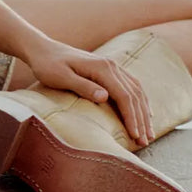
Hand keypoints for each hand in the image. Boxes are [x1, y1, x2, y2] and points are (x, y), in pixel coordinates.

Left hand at [19, 36, 153, 146]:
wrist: (43, 50)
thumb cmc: (48, 66)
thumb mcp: (61, 78)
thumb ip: (83, 87)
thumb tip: (105, 98)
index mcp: (102, 68)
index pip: (124, 96)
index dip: (131, 117)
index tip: (135, 135)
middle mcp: (111, 66)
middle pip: (134, 95)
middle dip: (141, 119)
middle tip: (145, 141)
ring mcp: (112, 67)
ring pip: (136, 90)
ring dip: (144, 112)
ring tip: (148, 132)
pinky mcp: (109, 70)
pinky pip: (131, 86)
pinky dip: (140, 101)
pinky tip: (143, 113)